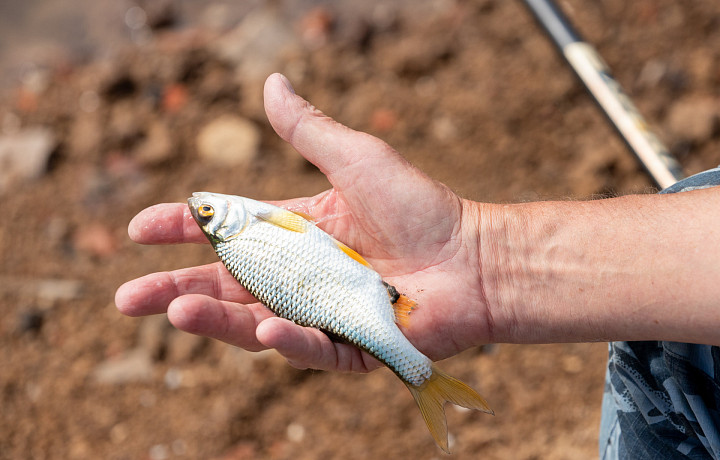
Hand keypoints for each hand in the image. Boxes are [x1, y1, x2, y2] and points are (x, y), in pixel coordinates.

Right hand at [115, 73, 491, 371]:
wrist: (475, 257)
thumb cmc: (421, 206)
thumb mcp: (357, 158)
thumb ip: (309, 130)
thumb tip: (271, 81)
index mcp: (298, 231)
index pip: (228, 231)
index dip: (185, 229)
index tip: (140, 228)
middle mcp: (301, 275)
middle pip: (227, 286)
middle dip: (174, 289)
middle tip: (127, 299)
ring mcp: (322, 313)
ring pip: (255, 321)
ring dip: (215, 319)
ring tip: (174, 310)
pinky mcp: (348, 346)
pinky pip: (311, 346)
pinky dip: (288, 338)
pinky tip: (267, 328)